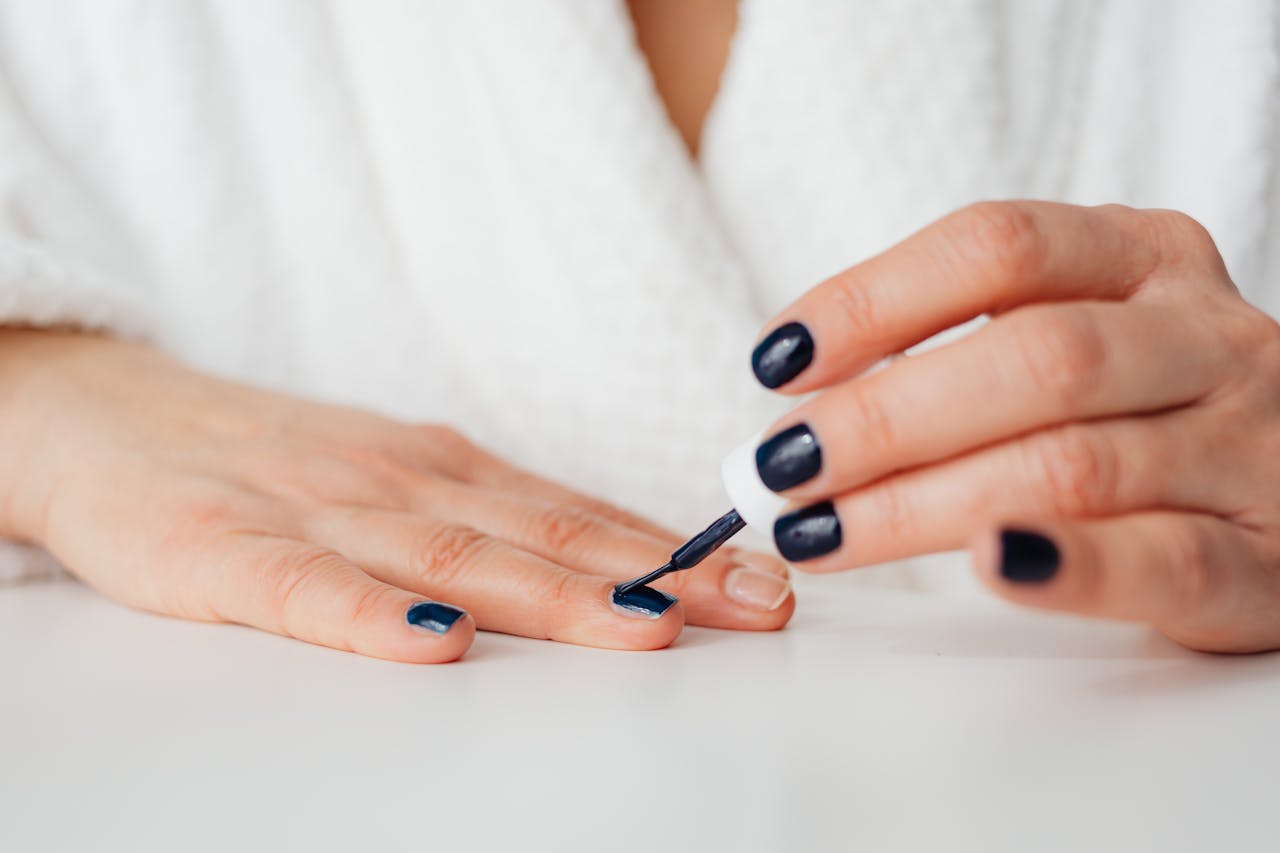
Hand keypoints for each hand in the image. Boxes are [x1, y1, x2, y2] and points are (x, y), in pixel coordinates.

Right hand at [0, 332, 791, 661]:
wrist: (110, 419)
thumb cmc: (272, 462)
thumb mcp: (396, 478)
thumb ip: (490, 519)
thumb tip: (614, 559)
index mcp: (444, 469)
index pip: (578, 513)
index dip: (677, 551)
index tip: (763, 582)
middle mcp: (400, 480)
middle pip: (545, 535)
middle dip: (660, 576)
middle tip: (755, 606)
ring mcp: (315, 508)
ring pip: (451, 555)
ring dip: (558, 592)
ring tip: (648, 625)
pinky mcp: (221, 550)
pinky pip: (305, 589)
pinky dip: (375, 616)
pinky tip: (437, 644)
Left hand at [748, 201, 1279, 651]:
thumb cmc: (1158, 406)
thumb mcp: (1084, 333)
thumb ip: (967, 349)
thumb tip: (804, 404)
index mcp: (1147, 258)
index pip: (998, 245)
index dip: (874, 298)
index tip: (778, 359)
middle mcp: (1207, 337)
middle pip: (1034, 358)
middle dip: (885, 417)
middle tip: (780, 466)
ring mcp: (1249, 446)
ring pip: (1074, 463)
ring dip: (925, 502)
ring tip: (823, 531)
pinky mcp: (1269, 559)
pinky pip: (1164, 561)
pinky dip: (1068, 567)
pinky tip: (988, 566)